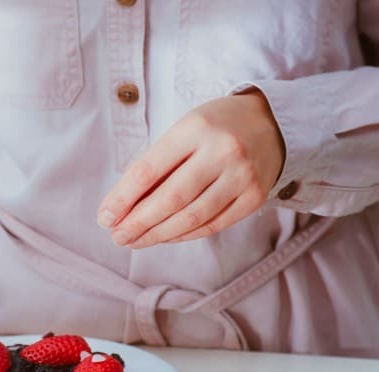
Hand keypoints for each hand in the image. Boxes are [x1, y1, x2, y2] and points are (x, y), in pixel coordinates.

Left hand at [97, 91, 284, 248]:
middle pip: (171, 198)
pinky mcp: (255, 196)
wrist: (273, 124)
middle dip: (139, 222)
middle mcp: (222, 151)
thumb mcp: (185, 130)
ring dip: (159, 234)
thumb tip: (123, 207)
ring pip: (192, 217)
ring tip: (136, 241)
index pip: (149, 169)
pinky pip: (214, 224)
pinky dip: (185, 235)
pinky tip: (166, 237)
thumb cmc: (216, 127)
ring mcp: (242, 176)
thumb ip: (159, 164)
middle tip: (118, 237)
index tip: (105, 217)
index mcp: (195, 128)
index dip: (123, 198)